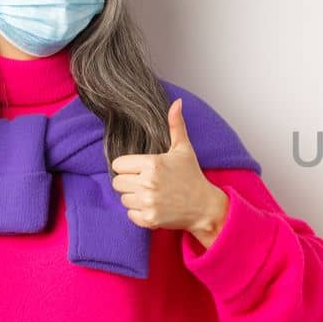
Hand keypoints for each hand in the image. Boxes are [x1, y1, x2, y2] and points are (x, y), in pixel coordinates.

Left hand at [110, 98, 229, 240]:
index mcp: (152, 163)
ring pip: (123, 198)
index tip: (140, 169)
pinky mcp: (148, 219)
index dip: (128, 166)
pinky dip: (138, 212)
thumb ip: (175, 125)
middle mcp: (147, 183)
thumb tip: (176, 102)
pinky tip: (153, 206)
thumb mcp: (183, 149)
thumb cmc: (192, 176)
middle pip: (117, 182)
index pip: (118, 165)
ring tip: (151, 194)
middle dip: (129, 182)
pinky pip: (130, 214)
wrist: (205, 207)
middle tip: (146, 182)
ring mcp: (148, 202)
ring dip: (134, 197)